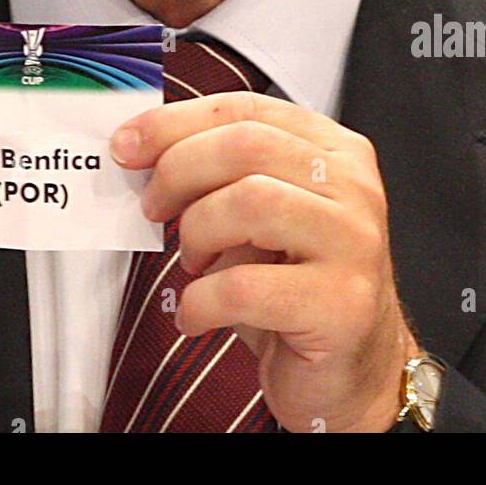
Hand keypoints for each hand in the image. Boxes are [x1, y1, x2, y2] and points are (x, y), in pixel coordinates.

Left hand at [110, 91, 419, 432]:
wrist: (357, 375)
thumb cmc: (296, 289)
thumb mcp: (261, 217)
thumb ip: (220, 174)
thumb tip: (140, 148)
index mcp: (334, 152)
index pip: (248, 109)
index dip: (178, 121)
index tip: (128, 143)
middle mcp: (353, 188)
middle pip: (246, 145)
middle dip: (179, 170)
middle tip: (152, 207)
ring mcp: (354, 244)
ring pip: (251, 203)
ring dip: (197, 232)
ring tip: (191, 263)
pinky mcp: (341, 305)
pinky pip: (244, 286)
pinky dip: (200, 300)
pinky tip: (194, 314)